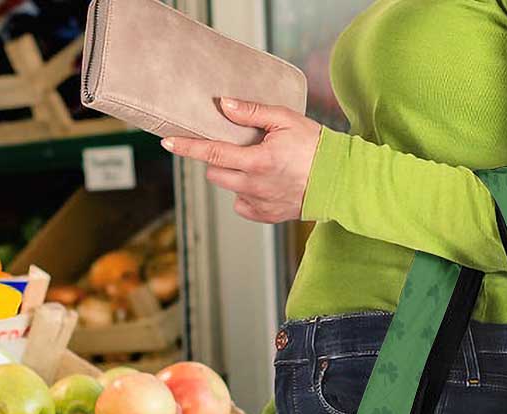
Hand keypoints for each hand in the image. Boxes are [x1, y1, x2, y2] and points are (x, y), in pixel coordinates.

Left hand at [160, 97, 321, 222]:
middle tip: (235, 147)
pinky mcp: (266, 216)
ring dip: (233, 175)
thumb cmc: (315, 146)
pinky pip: (242, 204)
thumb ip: (251, 112)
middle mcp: (254, 186)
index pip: (212, 153)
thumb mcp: (285, 119)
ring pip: (229, 188)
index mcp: (257, 161)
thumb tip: (223, 105)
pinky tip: (263, 183)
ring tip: (256, 164)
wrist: (339, 181)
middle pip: (215, 173)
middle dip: (217, 159)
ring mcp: (259, 204)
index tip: (168, 143)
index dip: (187, 147)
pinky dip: (246, 193)